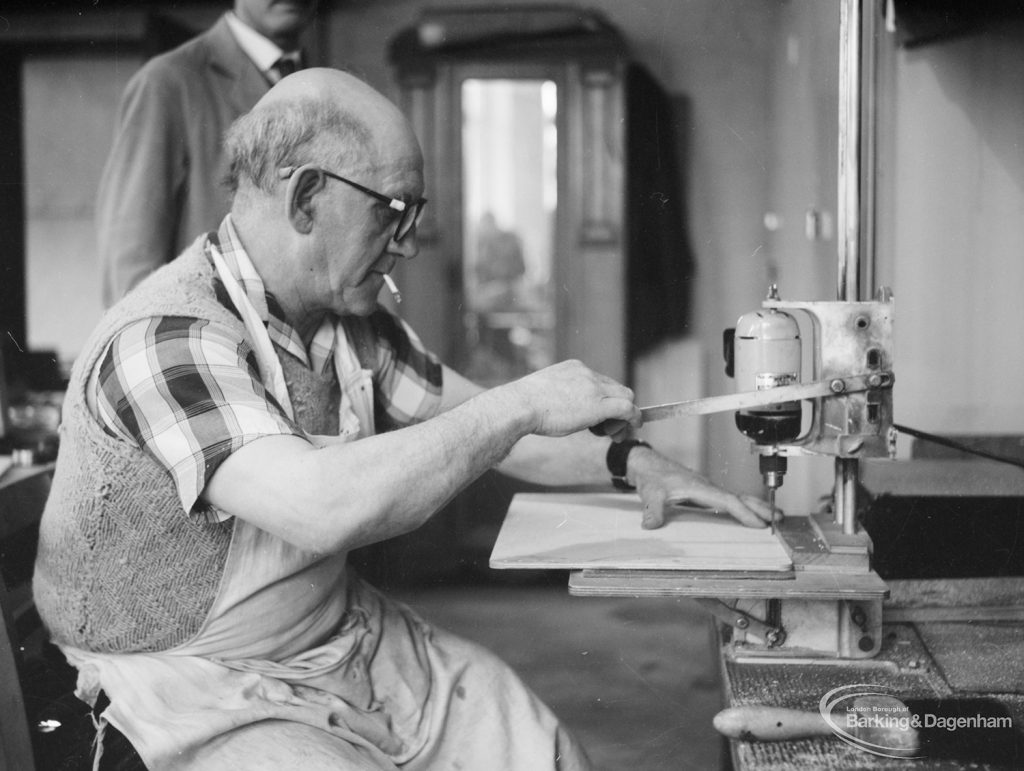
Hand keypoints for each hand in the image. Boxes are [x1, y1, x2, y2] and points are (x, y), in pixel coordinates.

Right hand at [503, 360, 640, 437]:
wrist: (519, 405)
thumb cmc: (523, 404)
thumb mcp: (544, 392)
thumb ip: (559, 395)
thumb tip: (560, 408)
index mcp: (573, 368)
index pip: (599, 380)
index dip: (604, 398)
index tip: (601, 414)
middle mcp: (587, 373)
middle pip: (615, 387)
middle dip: (618, 406)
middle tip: (613, 425)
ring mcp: (594, 387)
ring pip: (624, 396)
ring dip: (625, 415)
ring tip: (616, 432)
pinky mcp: (599, 404)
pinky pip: (627, 408)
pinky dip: (634, 417)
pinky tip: (634, 426)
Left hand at [628, 448, 774, 528]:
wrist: (647, 464)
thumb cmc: (652, 475)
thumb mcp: (650, 493)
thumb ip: (652, 509)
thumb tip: (651, 524)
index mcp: (700, 487)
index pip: (728, 500)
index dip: (744, 512)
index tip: (759, 523)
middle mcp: (707, 487)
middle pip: (739, 497)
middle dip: (760, 507)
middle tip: (779, 518)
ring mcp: (707, 490)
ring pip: (737, 498)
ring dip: (755, 507)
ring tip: (773, 518)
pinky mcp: (704, 493)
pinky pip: (729, 500)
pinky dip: (743, 507)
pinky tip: (749, 515)